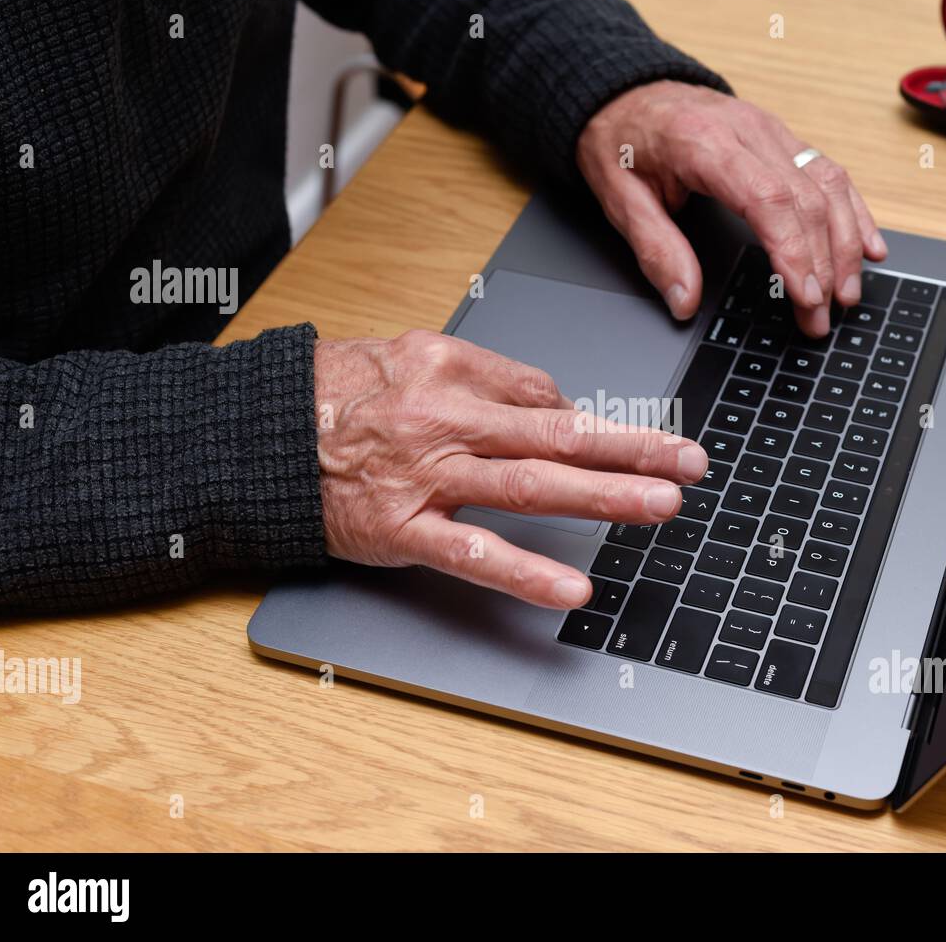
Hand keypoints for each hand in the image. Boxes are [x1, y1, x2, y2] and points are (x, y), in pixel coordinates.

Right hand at [314, 330, 707, 607]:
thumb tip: (549, 401)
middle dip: (634, 448)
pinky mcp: (401, 529)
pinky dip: (526, 573)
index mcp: (452, 368)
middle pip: (560, 433)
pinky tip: (573, 591)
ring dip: (605, 496)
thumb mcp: (407, 355)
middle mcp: (448, 418)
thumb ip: (481, 376)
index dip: (587, 422)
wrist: (253, 432)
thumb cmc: (330, 393)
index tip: (628, 441)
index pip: (543, 395)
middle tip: (692, 460)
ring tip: (663, 505)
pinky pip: (473, 553)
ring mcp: (428, 476)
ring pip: (533, 485)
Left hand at [577, 80, 887, 337]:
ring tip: (846, 294)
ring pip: (829, 184)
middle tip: (821, 316)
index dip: (794, 251)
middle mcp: (749, 131)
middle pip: (807, 198)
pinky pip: (830, 172)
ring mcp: (772, 131)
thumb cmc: (623, 143)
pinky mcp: (783, 137)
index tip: (805, 295)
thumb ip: (656, 252)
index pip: (768, 199)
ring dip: (846, 243)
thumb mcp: (620, 200)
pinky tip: (869, 246)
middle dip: (823, 264)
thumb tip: (684, 301)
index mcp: (706, 143)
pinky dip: (854, 212)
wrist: (624, 93)